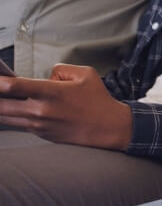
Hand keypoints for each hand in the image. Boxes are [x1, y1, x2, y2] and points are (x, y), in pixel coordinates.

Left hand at [0, 64, 131, 149]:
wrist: (107, 127)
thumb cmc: (97, 98)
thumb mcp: (85, 73)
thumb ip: (60, 70)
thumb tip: (46, 77)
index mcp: (51, 92)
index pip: (16, 87)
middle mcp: (41, 111)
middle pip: (2, 106)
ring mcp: (39, 125)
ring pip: (6, 118)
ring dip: (1, 108)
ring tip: (1, 97)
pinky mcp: (41, 134)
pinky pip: (18, 124)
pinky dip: (11, 115)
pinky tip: (11, 107)